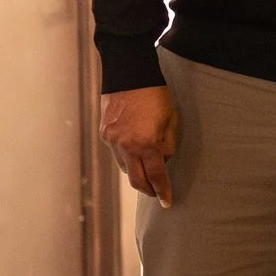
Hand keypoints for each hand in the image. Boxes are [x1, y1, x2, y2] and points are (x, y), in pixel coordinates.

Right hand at [102, 86, 177, 207]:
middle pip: (136, 180)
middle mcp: (125, 146)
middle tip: (157, 194)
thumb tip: (164, 160)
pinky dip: (126, 158)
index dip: (163, 190)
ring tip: (148, 174)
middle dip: (148, 189)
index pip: (157, 175)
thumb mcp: (171, 118)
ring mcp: (111, 140)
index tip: (168, 202)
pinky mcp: (104, 133)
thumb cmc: (156, 94)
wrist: (129, 73)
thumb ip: (168, 143)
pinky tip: (135, 155)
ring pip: (124, 167)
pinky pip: (116, 153)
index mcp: (145, 143)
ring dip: (136, 172)